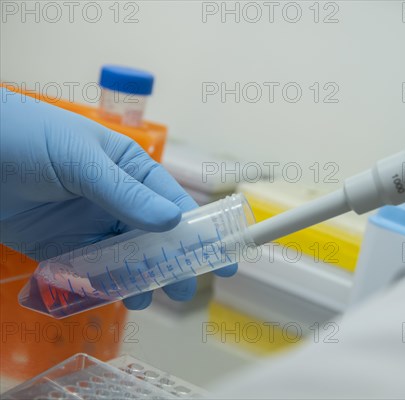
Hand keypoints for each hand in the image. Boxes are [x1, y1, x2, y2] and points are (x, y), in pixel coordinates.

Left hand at [0, 88, 236, 309]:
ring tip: (144, 297)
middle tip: (183, 290)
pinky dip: (104, 286)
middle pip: (155, 238)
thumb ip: (125, 194)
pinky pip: (92, 271)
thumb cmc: (27, 138)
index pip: (174, 204)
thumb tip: (172, 222)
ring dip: (138, 279)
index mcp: (132, 170)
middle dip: (172, 264)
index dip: (199, 233)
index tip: (221, 259)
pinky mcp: (62, 247)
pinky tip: (112, 295)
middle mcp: (117, 200)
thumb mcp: (82, 161)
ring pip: (127, 259)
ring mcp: (91, 224)